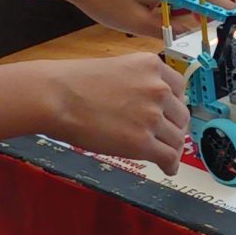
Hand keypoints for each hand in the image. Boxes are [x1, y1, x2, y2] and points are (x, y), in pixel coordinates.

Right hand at [44, 53, 190, 175]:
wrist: (55, 97)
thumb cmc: (73, 82)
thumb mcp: (117, 68)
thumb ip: (139, 82)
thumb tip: (148, 103)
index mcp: (152, 66)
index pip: (179, 88)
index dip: (175, 104)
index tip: (172, 113)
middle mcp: (158, 89)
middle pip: (181, 114)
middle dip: (174, 127)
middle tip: (168, 136)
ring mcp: (152, 116)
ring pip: (176, 138)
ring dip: (172, 147)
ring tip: (166, 155)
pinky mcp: (142, 142)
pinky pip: (168, 157)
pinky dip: (170, 164)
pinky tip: (167, 168)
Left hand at [49, 0, 233, 37]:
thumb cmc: (105, 0)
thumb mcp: (138, 23)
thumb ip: (169, 28)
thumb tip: (192, 30)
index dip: (226, 11)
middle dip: (206, 15)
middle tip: (213, 35)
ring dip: (187, 13)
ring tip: (185, 31)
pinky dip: (175, 6)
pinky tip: (164, 20)